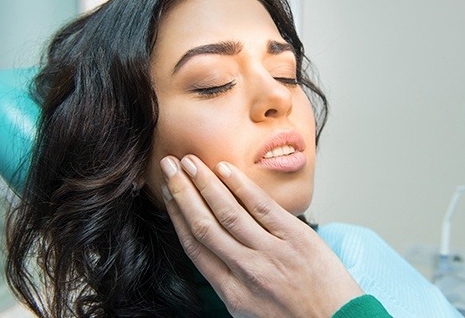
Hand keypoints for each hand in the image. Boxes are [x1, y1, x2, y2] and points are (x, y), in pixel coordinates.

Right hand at [160, 155, 362, 317]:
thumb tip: (213, 247)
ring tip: (190, 161)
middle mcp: (246, 271)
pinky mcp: (295, 237)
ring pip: (228, 212)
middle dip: (183, 192)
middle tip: (169, 166)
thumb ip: (229, 280)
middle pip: (204, 224)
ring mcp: (271, 253)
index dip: (177, 216)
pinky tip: (225, 169)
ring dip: (205, 184)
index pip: (195, 247)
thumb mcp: (251, 310)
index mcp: (232, 293)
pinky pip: (261, 207)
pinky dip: (240, 186)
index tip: (168, 194)